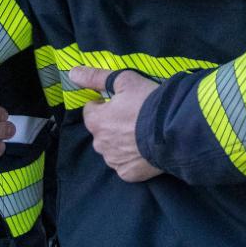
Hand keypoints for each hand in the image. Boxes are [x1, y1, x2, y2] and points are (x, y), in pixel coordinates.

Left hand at [70, 66, 163, 181]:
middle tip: (135, 117)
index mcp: (96, 121)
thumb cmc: (148, 102)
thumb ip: (96, 77)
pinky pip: (125, 165)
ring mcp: (114, 161)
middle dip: (113, 124)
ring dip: (121, 142)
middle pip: (102, 131)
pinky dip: (132, 158)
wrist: (172, 130)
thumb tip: (72, 72)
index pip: (91, 110)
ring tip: (142, 133)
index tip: (122, 102)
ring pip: (112, 149)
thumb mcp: (125, 80)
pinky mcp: (128, 173)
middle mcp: (100, 143)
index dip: (105, 104)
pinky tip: (144, 149)